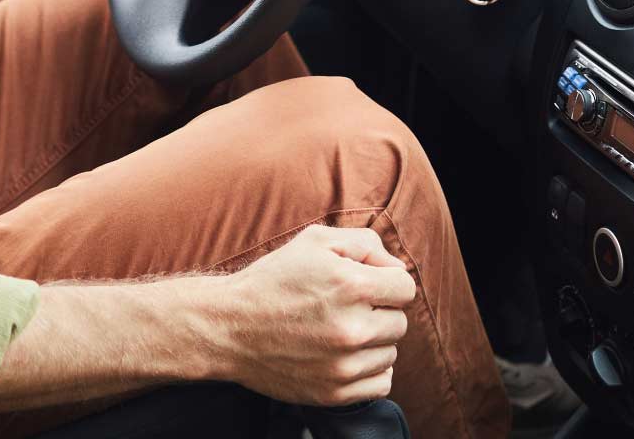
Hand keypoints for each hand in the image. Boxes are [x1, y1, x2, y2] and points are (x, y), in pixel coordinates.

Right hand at [205, 225, 416, 406]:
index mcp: (351, 286)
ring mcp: (343, 365)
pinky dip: (369, 370)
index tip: (365, 285)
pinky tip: (344, 356)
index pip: (405, 287)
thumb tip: (396, 267)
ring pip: (390, 353)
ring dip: (373, 342)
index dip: (386, 281)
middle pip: (400, 322)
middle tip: (345, 308)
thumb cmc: (272, 279)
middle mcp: (352, 328)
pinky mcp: (334, 392)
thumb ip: (365, 244)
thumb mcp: (314, 241)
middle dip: (379, 311)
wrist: (228, 327)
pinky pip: (381, 383)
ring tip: (337, 330)